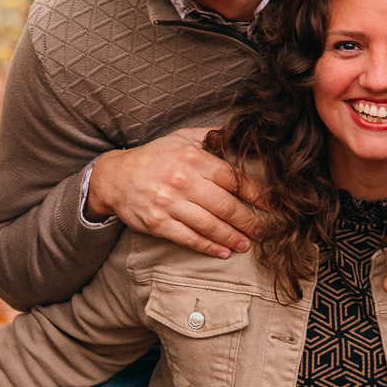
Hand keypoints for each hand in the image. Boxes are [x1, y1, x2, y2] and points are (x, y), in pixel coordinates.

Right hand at [86, 128, 263, 258]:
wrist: (114, 177)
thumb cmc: (153, 157)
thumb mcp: (182, 138)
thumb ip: (211, 137)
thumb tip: (241, 135)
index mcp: (192, 158)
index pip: (233, 178)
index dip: (256, 193)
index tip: (271, 203)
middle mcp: (182, 181)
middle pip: (226, 205)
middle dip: (249, 221)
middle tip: (264, 231)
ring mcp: (169, 204)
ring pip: (210, 225)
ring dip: (233, 237)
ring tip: (247, 243)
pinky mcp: (158, 223)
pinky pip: (189, 238)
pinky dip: (209, 247)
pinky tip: (223, 251)